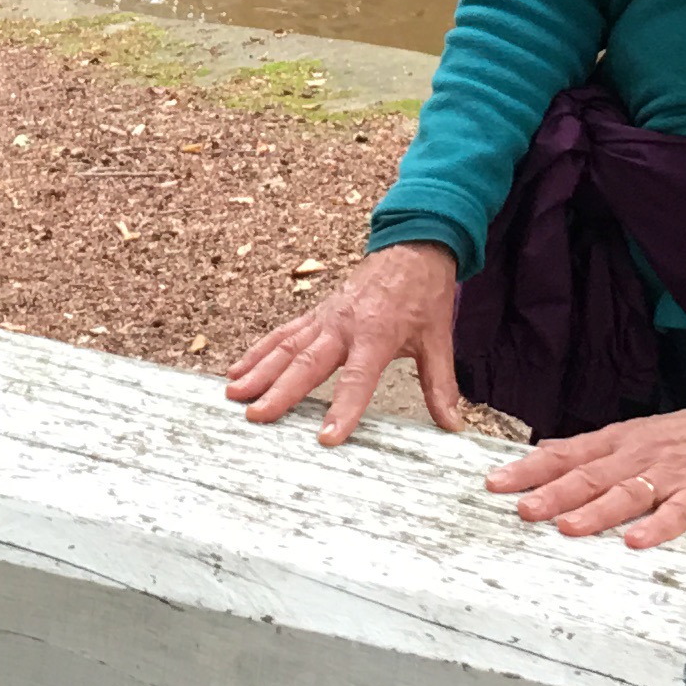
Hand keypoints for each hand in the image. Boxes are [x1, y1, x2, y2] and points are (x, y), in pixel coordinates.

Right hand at [223, 242, 465, 445]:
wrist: (412, 248)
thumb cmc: (423, 294)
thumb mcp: (438, 339)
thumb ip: (441, 384)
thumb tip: (452, 425)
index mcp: (376, 334)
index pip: (358, 378)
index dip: (343, 408)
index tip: (326, 437)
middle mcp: (343, 325)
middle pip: (307, 362)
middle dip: (280, 391)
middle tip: (256, 416)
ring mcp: (325, 318)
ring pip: (286, 346)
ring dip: (258, 370)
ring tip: (233, 394)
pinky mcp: (316, 314)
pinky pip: (283, 334)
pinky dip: (259, 351)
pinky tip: (238, 370)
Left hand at [490, 405, 685, 551]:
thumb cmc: (680, 437)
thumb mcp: (629, 434)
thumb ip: (587, 448)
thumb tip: (541, 452)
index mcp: (616, 443)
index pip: (566, 455)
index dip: (530, 469)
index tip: (496, 483)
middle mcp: (637, 457)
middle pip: (591, 475)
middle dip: (554, 492)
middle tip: (523, 509)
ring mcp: (669, 476)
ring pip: (628, 494)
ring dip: (597, 511)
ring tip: (567, 526)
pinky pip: (678, 513)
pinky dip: (657, 527)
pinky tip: (637, 542)